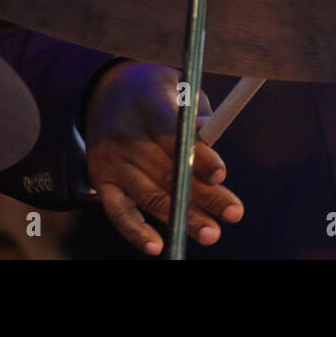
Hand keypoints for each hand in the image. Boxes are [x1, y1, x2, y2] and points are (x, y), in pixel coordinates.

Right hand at [84, 61, 243, 254]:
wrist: (107, 92)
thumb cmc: (159, 93)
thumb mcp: (180, 90)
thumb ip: (197, 118)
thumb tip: (213, 145)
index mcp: (147, 106)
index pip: (174, 135)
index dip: (198, 156)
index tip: (221, 175)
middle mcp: (126, 136)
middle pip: (168, 172)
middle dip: (205, 195)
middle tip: (234, 212)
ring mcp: (111, 161)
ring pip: (150, 196)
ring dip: (183, 218)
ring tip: (212, 233)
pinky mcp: (101, 180)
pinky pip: (119, 211)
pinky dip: (136, 231)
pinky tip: (157, 246)